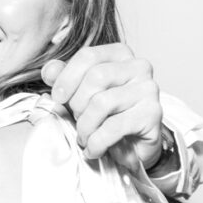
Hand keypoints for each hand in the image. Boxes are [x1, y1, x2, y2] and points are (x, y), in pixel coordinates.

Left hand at [42, 42, 163, 165]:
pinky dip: (97, 141)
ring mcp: (149, 89)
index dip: (67, 77)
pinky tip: (92, 149)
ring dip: (85, 125)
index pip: (88, 55)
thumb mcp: (78, 91)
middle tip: (75, 118)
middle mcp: (138, 67)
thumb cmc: (103, 112)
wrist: (132, 144)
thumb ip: (62, 76)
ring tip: (83, 136)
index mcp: (119, 54)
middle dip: (77, 103)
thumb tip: (49, 71)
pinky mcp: (153, 114)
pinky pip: (114, 126)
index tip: (57, 97)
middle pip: (96, 77)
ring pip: (103, 102)